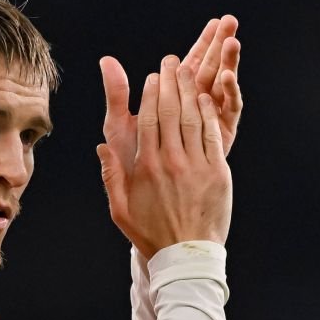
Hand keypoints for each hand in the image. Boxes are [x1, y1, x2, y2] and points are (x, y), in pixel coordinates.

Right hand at [96, 56, 231, 259]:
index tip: (152, 77)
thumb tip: (102, 147)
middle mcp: (170, 162)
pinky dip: (207, 113)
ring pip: (191, 117)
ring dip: (189, 90)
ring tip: (188, 70)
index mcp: (145, 167)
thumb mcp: (120, 210)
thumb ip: (111, 176)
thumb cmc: (152, 235)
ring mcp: (196, 165)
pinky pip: (211, 134)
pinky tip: (205, 97)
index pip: (147, 119)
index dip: (150, 94)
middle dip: (170, 81)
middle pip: (170, 111)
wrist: (186, 257)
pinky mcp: (217, 172)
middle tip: (170, 62)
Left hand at [100, 16, 241, 183]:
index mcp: (172, 102)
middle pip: (208, 69)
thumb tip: (106, 60)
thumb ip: (117, 95)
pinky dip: (228, 94)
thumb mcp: (120, 128)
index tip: (213, 20)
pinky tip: (228, 74)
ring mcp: (209, 125)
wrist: (153, 211)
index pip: (188, 65)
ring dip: (228, 61)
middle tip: (229, 19)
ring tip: (233, 38)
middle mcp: (193, 111)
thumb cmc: (135, 171)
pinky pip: (227, 114)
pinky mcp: (220, 142)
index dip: (201, 42)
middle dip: (218, 44)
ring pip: (221, 86)